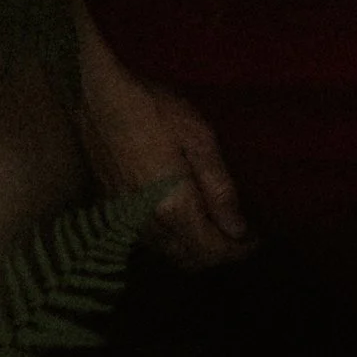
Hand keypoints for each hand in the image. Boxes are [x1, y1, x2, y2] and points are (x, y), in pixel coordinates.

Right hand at [75, 51, 252, 268]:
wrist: (98, 96)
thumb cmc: (154, 109)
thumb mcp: (199, 138)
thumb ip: (220, 188)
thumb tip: (238, 228)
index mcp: (173, 207)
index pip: (212, 250)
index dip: (239, 250)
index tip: (258, 238)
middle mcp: (148, 223)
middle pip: (190, 259)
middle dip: (220, 254)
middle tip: (242, 234)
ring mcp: (127, 219)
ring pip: (169, 253)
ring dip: (196, 250)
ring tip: (218, 227)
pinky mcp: (113, 210)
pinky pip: (150, 241)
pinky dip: (173, 240)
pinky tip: (185, 220)